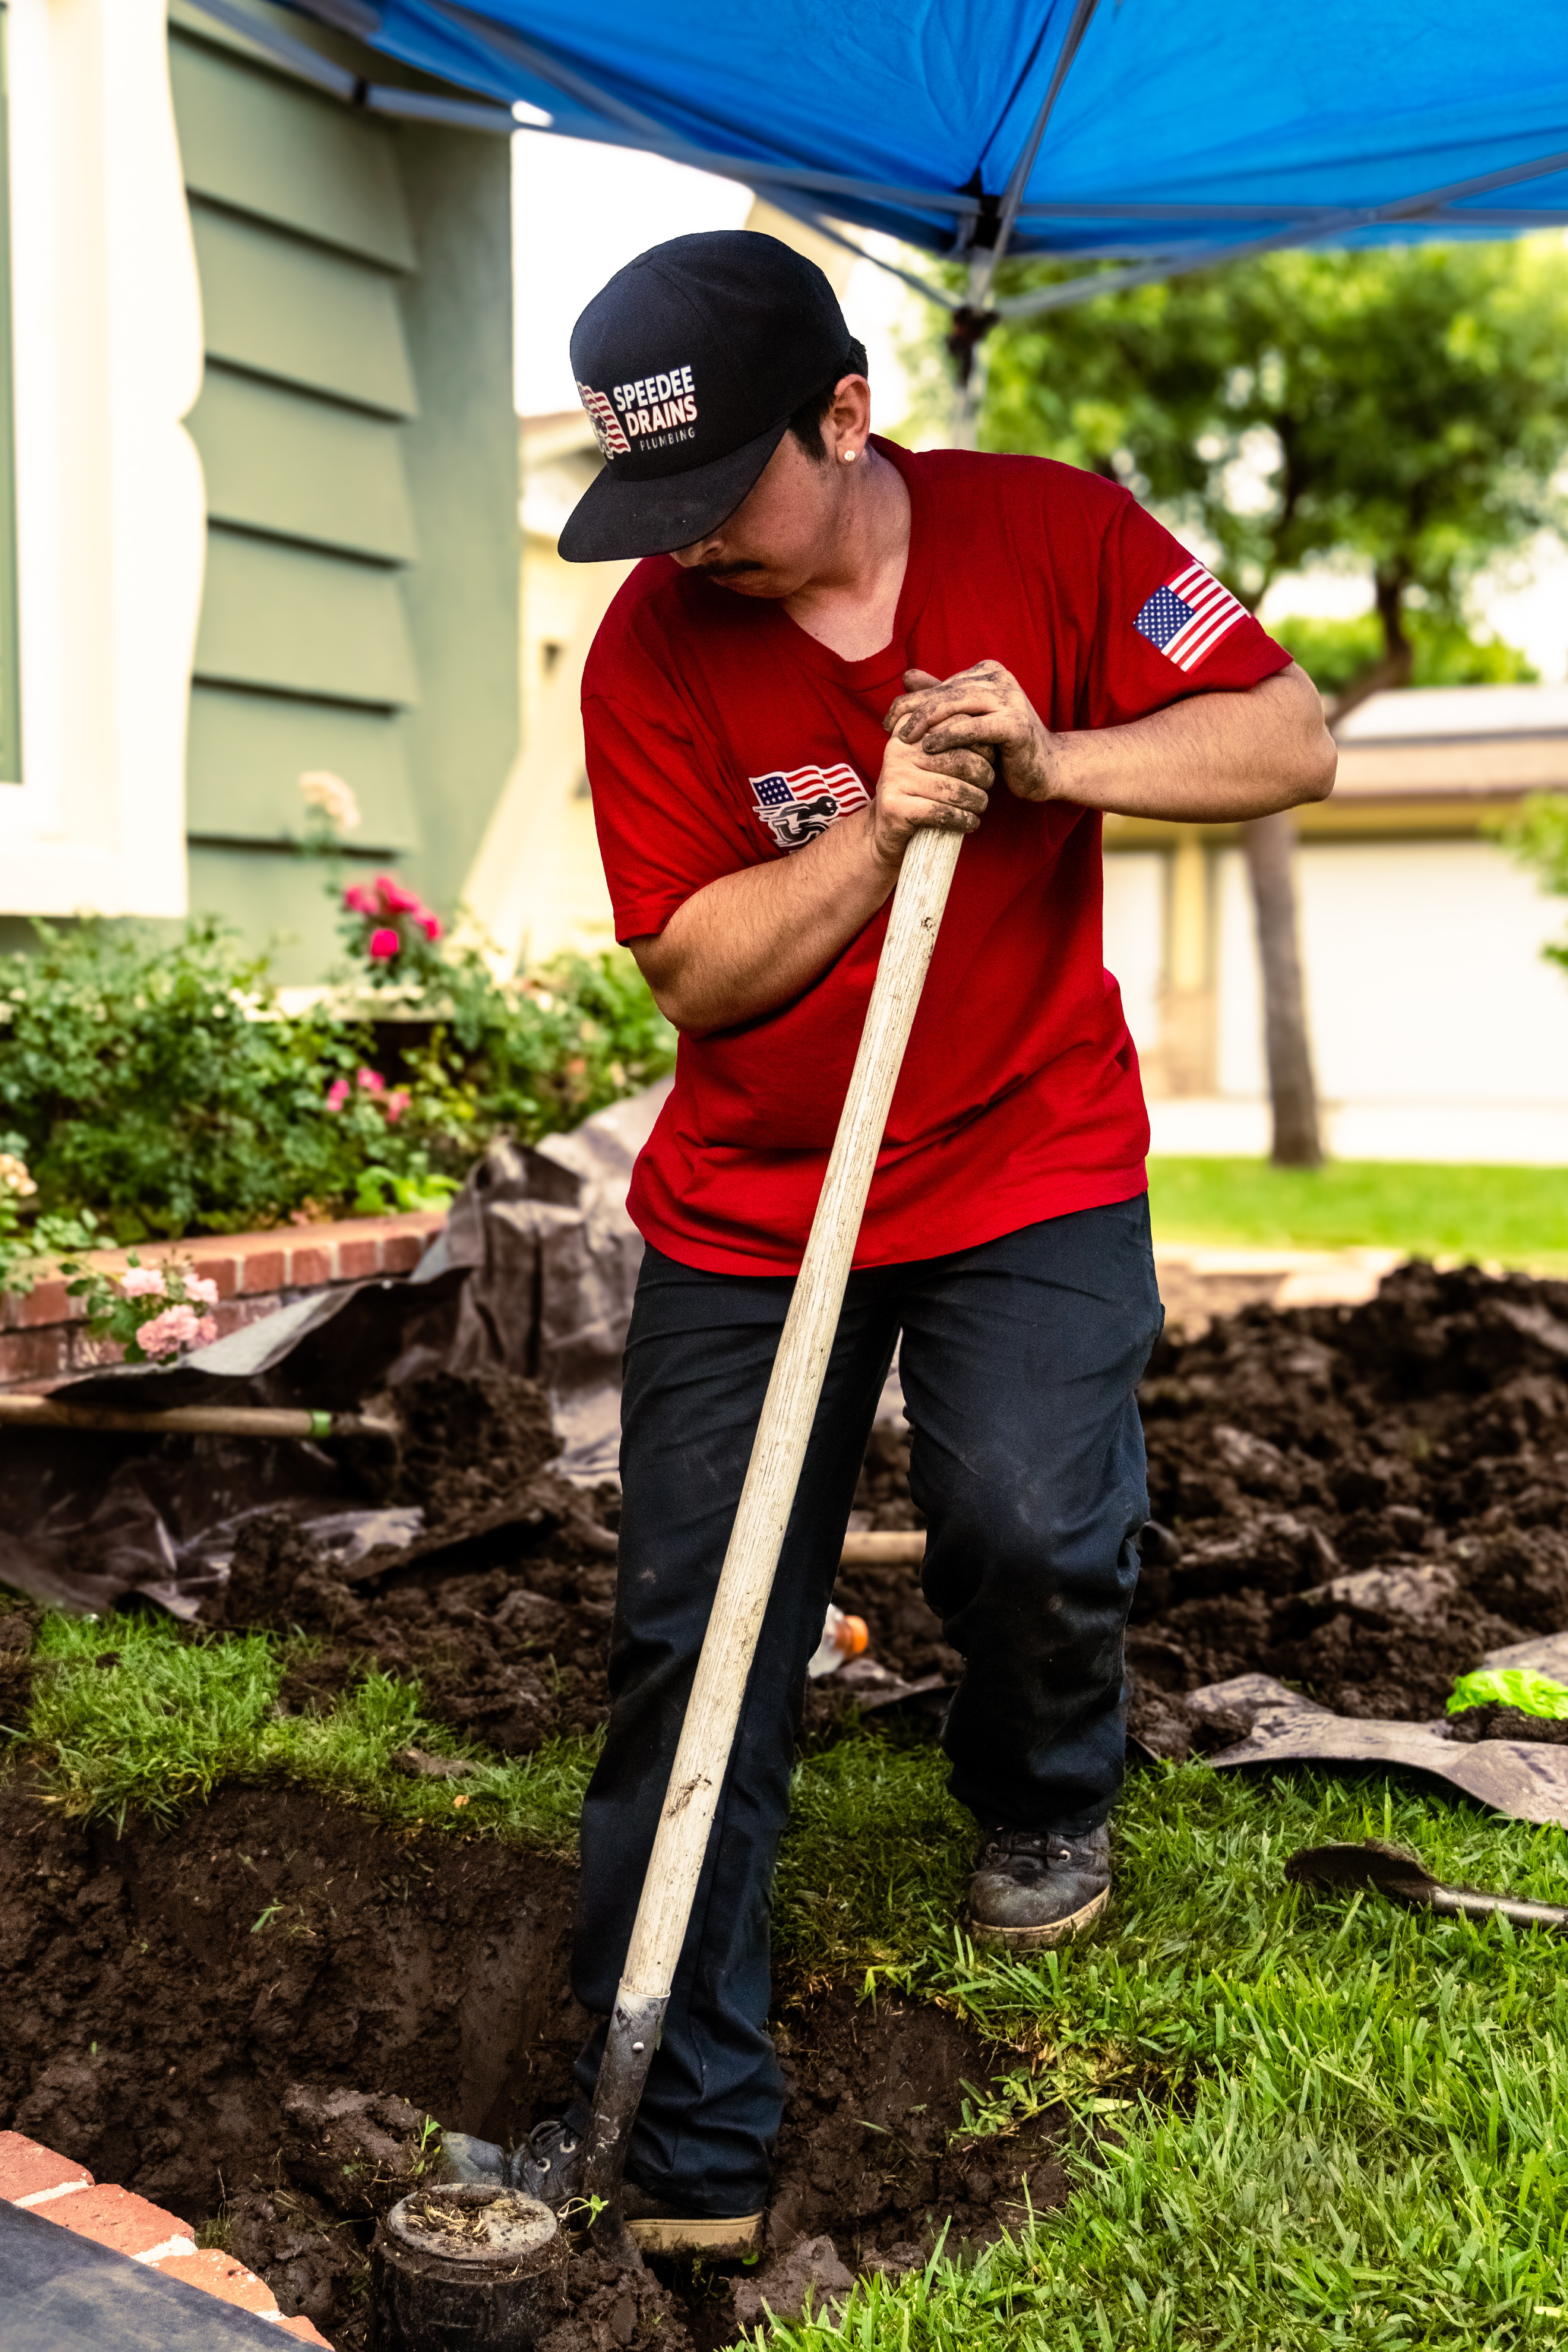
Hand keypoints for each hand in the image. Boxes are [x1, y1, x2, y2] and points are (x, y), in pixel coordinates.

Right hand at [867, 726, 992, 869]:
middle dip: (984, 776)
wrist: (885, 830)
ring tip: (979, 806)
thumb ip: (953, 741)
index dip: (982, 746)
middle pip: (961, 759)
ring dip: (977, 801)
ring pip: (955, 789)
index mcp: (909, 731)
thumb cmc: (919, 792)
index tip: (988, 761)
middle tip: (986, 788)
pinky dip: (963, 820)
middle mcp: (898, 750)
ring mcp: (894, 778)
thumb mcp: (931, 760)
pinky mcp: (894, 807)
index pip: (957, 727)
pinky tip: (969, 823)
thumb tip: (993, 737)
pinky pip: (942, 813)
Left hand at [883, 663, 1063, 803]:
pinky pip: (974, 728)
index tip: (887, 721)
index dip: (910, 701)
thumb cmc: (1003, 746)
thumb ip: (941, 697)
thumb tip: (907, 676)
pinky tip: (928, 747)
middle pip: (946, 692)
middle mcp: (999, 680)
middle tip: (888, 728)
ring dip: (926, 721)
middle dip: (913, 710)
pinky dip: (948, 736)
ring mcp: (1010, 700)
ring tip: (904, 738)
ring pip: (957, 705)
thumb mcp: (969, 720)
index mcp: (987, 673)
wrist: (1045, 768)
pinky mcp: (1015, 725)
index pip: (940, 685)